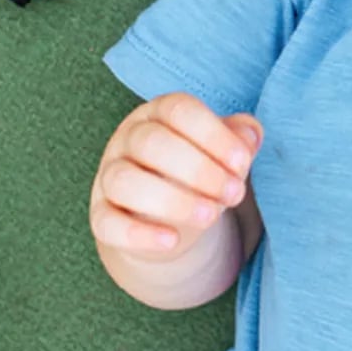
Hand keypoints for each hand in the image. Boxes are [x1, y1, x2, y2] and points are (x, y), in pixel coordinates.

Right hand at [90, 94, 259, 258]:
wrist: (163, 214)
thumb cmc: (195, 170)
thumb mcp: (220, 151)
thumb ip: (238, 138)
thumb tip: (251, 135)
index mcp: (159, 113)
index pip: (179, 110)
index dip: (213, 135)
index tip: (242, 163)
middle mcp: (128, 139)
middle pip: (151, 143)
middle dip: (199, 170)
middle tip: (234, 193)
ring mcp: (109, 176)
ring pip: (124, 181)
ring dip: (172, 200)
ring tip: (210, 216)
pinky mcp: (100, 215)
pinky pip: (107, 223)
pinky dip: (138, 234)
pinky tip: (172, 240)